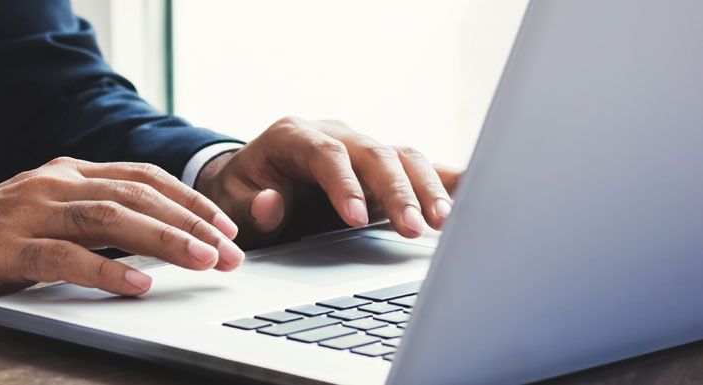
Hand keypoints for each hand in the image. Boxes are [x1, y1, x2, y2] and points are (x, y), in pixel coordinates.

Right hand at [0, 157, 245, 311]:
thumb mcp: (42, 217)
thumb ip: (89, 219)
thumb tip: (154, 240)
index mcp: (64, 174)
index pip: (142, 177)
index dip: (189, 200)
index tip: (226, 227)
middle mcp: (51, 185)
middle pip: (136, 195)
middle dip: (191, 223)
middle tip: (231, 252)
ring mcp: (28, 215)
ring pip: (110, 219)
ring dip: (163, 240)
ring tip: (202, 262)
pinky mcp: (6, 250)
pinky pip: (66, 259)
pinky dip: (107, 271)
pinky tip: (138, 285)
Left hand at [194, 116, 463, 246]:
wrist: (250, 184)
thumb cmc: (241, 193)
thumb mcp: (231, 203)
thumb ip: (250, 206)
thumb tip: (270, 204)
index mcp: (293, 136)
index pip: (326, 154)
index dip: (344, 184)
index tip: (356, 218)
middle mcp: (335, 135)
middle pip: (374, 153)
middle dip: (396, 191)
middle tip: (412, 228)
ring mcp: (363, 150)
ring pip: (404, 158)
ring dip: (427, 189)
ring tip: (444, 223)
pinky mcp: (384, 169)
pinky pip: (420, 168)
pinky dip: (446, 180)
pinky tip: (475, 196)